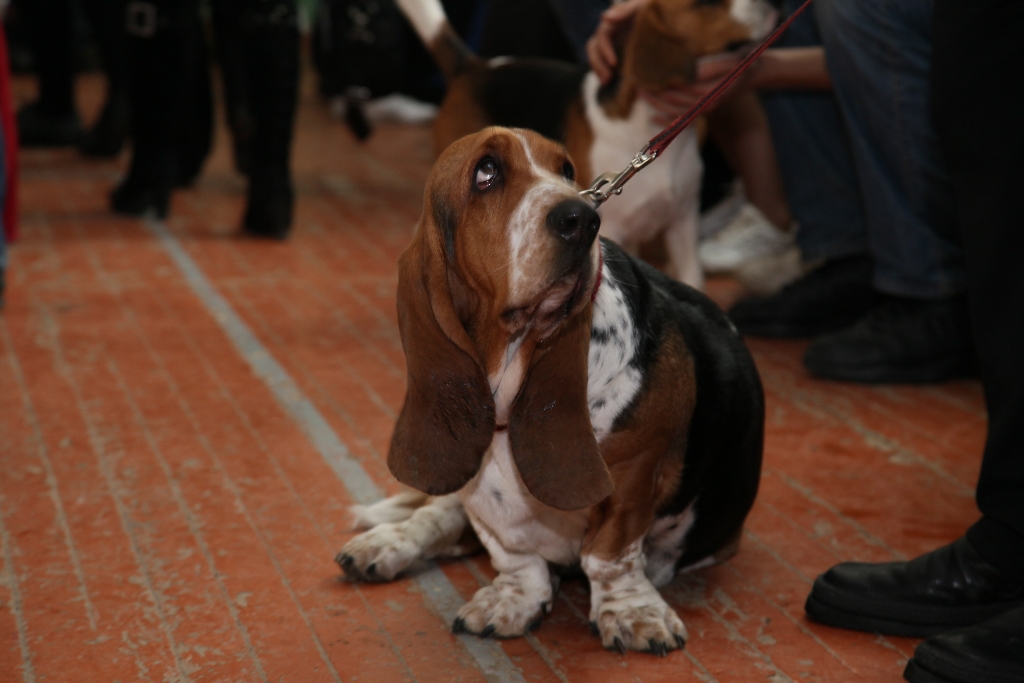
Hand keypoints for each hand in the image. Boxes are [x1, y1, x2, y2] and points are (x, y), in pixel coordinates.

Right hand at [586, 0, 649, 84]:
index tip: (614, 64)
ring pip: (595, 56)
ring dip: (598, 69)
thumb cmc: (653, 9)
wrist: (664, 16)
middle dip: (598, 64)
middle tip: (608, 79)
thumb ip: (624, 11)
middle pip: (594, 47)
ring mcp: (611, 41)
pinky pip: (603, 62)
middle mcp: (609, 30)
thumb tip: (604, 17)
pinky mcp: (615, 51)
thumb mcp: (640, 7)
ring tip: (606, 82)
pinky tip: (610, 82)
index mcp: (614, 20)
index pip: (602, 36)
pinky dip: (604, 71)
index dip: (605, 50)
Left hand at [641, 52, 756, 123]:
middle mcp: (709, 106)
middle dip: (657, 94)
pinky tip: (653, 118)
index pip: (684, 90)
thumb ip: (711, 68)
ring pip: (676, 113)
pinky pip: (682, 121)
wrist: (749, 75)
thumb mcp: (728, 61)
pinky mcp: (701, 113)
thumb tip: (691, 74)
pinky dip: (667, 121)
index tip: (650, 76)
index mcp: (714, 92)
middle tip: (640, 84)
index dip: (667, 83)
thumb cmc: (737, 64)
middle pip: (677, 102)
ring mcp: (705, 112)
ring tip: (642, 94)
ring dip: (657, 105)